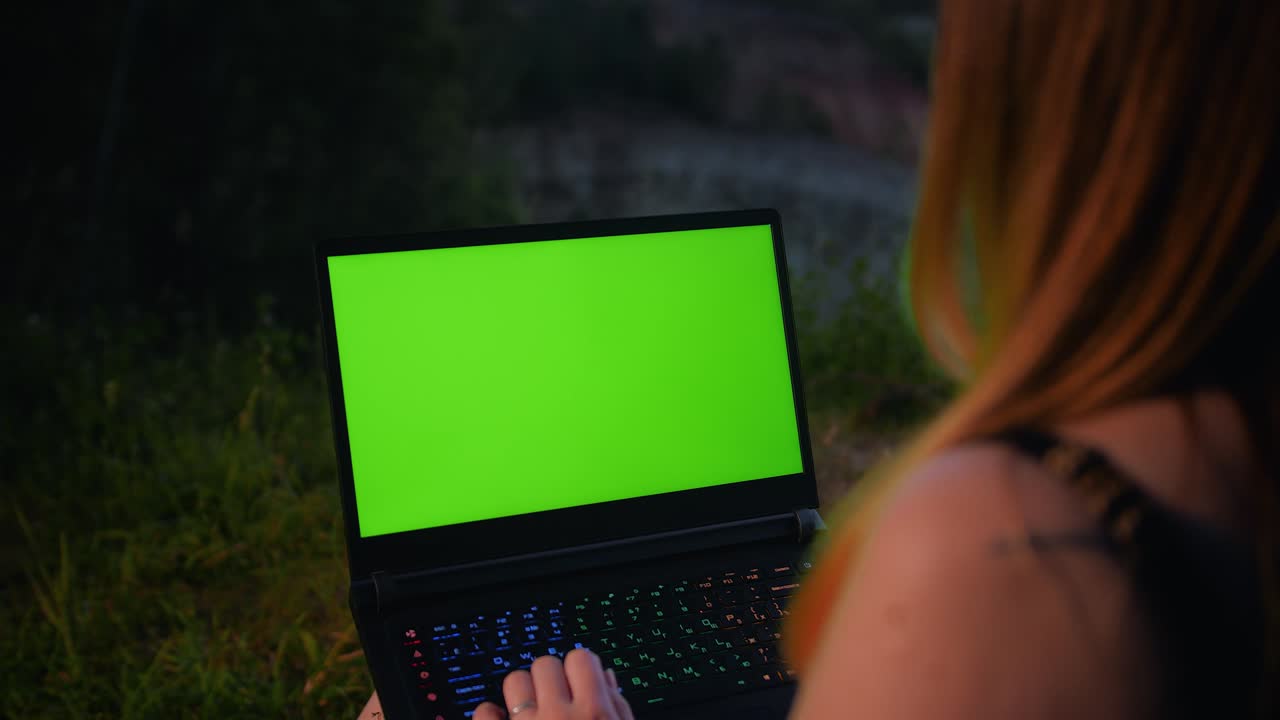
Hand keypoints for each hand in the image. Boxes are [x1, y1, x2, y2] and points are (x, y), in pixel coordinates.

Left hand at [473, 649, 634, 719]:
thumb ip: (618, 708)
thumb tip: (605, 677)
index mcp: (595, 714)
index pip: (581, 659)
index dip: (580, 669)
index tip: (579, 680)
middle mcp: (559, 717)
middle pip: (546, 664)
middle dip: (551, 679)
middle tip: (557, 699)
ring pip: (515, 681)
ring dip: (522, 693)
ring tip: (531, 710)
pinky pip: (485, 712)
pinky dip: (491, 715)